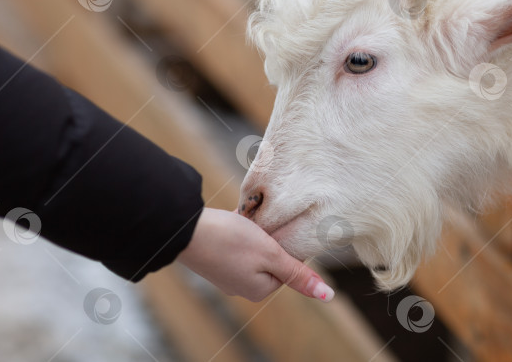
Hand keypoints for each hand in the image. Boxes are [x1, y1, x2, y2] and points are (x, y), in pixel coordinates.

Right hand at [176, 207, 334, 302]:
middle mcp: (242, 285)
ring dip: (254, 229)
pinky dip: (239, 227)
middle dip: (269, 236)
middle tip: (261, 222)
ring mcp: (225, 272)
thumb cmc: (230, 241)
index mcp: (259, 289)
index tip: (278, 228)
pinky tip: (233, 216)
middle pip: (270, 256)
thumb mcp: (271, 255)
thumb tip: (328, 295)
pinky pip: (236, 241)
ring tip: (246, 218)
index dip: (286, 243)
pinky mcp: (213, 256)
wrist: (184, 229)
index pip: (288, 266)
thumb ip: (298, 274)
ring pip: (253, 246)